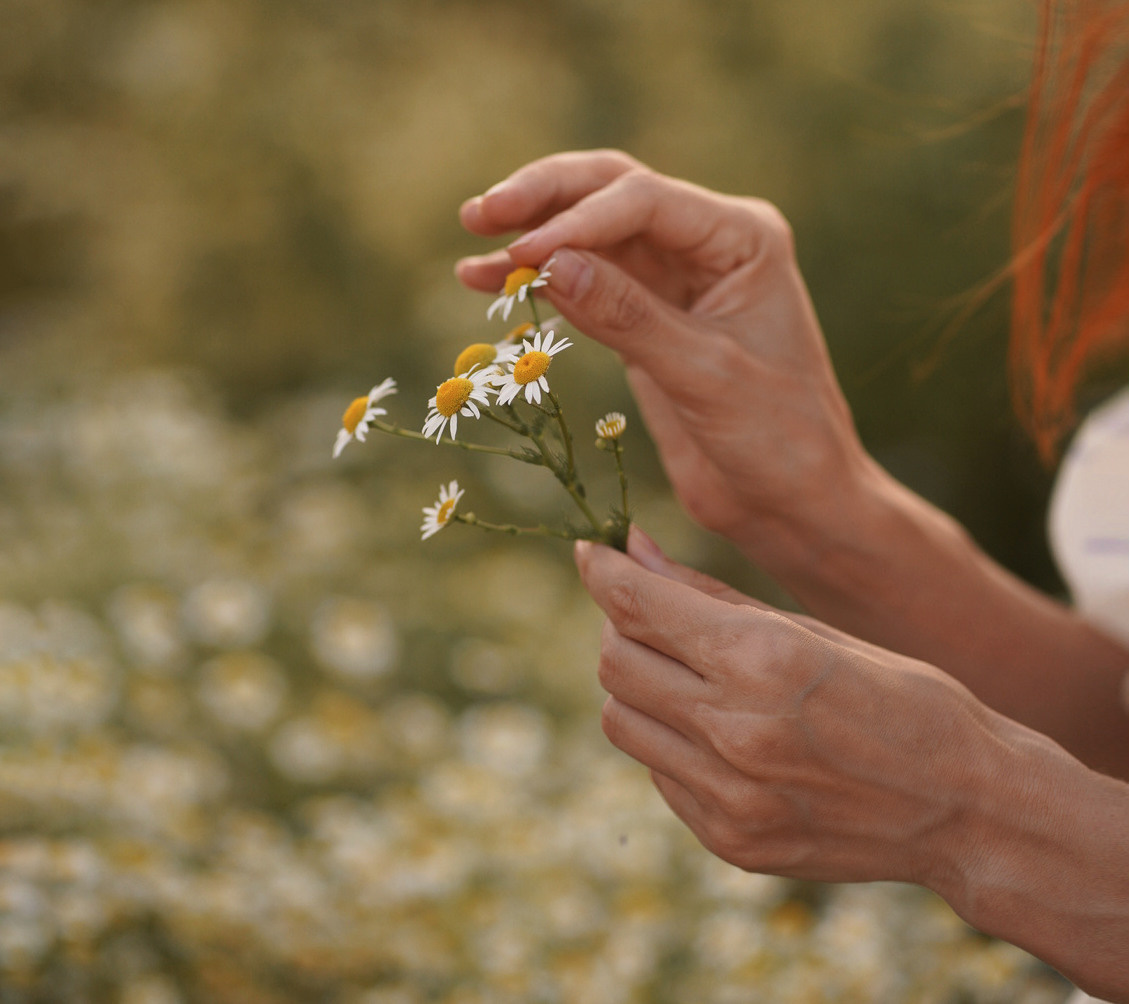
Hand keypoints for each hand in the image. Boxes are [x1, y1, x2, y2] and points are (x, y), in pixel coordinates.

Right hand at [457, 150, 869, 558]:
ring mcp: (675, 277)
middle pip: (613, 191)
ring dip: (532, 234)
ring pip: (591, 234)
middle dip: (544, 199)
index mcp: (742, 236)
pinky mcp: (648, 316)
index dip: (576, 220)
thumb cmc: (776, 437)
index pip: (645, 201)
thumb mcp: (703, 375)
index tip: (521, 255)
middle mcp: (709, 242)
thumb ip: (627, 316)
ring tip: (471, 238)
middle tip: (481, 214)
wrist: (792, 498)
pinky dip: (541, 284)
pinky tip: (486, 282)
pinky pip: (586, 284)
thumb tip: (547, 263)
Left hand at [573, 525, 985, 885]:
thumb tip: (632, 549)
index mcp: (763, 660)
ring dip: (639, 688)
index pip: (638, 605)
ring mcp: (729, 796)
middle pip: (614, 663)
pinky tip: (721, 734)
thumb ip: (708, 593)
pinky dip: (672, 742)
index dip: (603, 570)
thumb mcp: (810, 629)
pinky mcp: (729, 840)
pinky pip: (659, 774)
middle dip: (620, 627)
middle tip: (652, 617)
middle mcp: (736, 730)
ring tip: (689, 678)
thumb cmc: (898, 696)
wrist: (964, 806)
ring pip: (621, 721)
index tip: (592, 552)